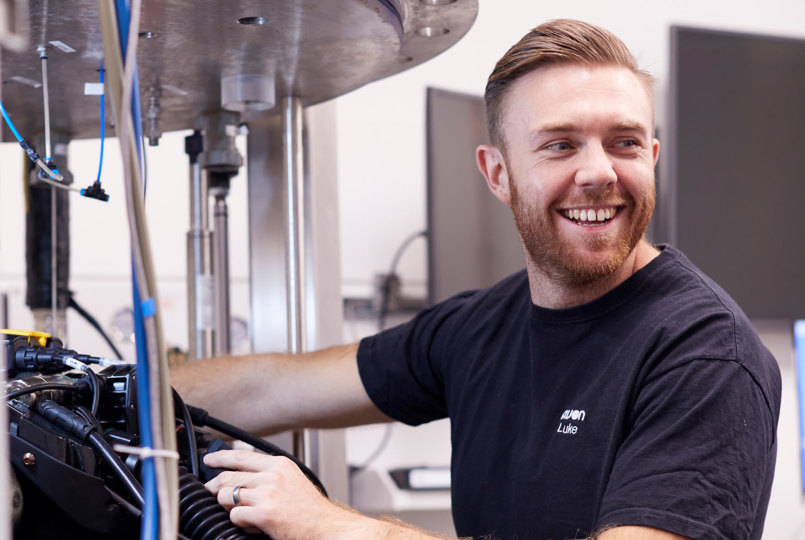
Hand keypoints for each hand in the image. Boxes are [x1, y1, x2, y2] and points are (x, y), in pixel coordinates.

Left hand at [204, 449, 334, 537]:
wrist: (324, 526)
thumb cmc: (310, 508)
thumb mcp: (292, 480)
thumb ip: (269, 474)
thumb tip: (242, 477)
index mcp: (280, 464)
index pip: (241, 456)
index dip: (221, 458)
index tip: (209, 460)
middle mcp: (272, 476)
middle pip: (229, 476)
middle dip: (213, 487)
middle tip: (210, 492)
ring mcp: (267, 494)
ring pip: (226, 496)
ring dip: (227, 507)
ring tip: (239, 513)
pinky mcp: (264, 513)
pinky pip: (235, 516)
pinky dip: (239, 523)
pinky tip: (251, 525)